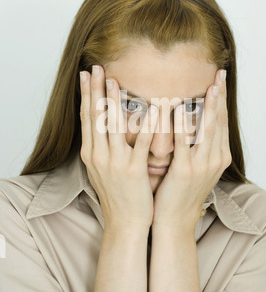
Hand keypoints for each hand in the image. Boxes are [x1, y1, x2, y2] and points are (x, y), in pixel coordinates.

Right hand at [79, 65, 157, 230]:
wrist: (125, 223)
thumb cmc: (117, 195)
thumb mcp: (103, 170)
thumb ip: (103, 147)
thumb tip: (105, 125)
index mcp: (91, 154)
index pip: (87, 118)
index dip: (86, 95)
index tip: (86, 75)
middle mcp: (98, 156)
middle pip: (95, 117)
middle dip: (95, 90)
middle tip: (96, 68)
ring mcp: (115, 163)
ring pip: (112, 127)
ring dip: (113, 102)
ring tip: (115, 81)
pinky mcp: (133, 171)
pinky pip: (140, 143)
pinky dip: (146, 125)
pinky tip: (153, 109)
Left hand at [152, 69, 231, 234]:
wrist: (174, 220)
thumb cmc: (182, 191)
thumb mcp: (197, 166)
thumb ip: (197, 145)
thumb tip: (193, 122)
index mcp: (219, 156)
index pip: (220, 122)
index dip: (221, 100)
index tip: (220, 81)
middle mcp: (214, 159)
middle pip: (218, 122)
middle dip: (219, 97)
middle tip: (220, 75)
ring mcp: (201, 166)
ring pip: (207, 130)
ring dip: (208, 106)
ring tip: (209, 86)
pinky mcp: (184, 171)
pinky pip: (183, 144)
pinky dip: (182, 125)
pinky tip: (178, 109)